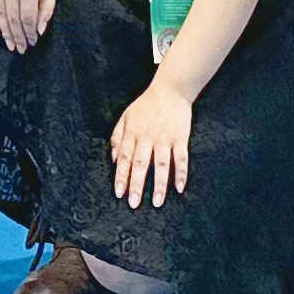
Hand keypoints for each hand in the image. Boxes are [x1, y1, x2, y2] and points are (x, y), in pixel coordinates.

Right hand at [0, 0, 60, 52]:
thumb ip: (46, 9)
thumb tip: (39, 30)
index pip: (27, 19)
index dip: (29, 34)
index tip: (32, 42)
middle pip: (13, 20)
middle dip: (18, 37)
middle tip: (21, 49)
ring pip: (1, 16)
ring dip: (6, 33)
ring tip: (11, 45)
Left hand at [108, 82, 193, 207]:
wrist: (170, 90)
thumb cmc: (146, 105)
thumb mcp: (126, 117)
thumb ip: (117, 136)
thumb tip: (112, 158)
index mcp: (132, 132)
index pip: (124, 157)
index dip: (121, 176)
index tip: (119, 192)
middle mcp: (147, 136)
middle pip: (140, 163)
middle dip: (136, 185)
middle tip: (134, 203)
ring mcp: (165, 138)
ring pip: (161, 164)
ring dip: (159, 184)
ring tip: (157, 202)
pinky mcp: (180, 138)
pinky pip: (181, 158)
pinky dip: (180, 173)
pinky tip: (179, 188)